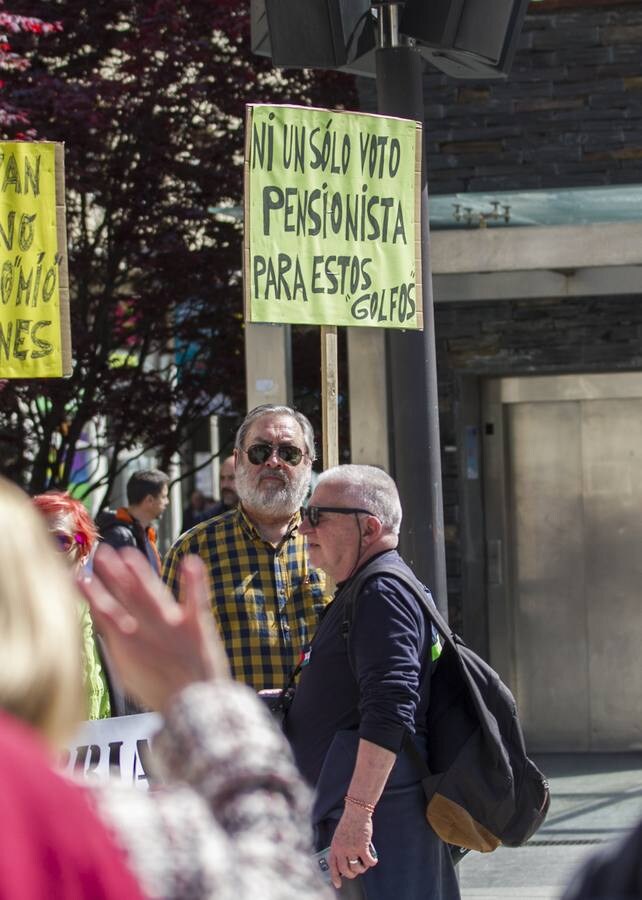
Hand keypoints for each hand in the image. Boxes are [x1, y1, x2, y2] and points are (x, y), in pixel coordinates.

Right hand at [79, 545, 228, 712]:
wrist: (195, 709)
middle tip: (101, 552)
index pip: (106, 613)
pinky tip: (191, 561)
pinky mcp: (198, 626)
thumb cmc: (162, 692)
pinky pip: (196, 599)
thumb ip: (119, 647)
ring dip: (140, 572)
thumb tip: (106, 624)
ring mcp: (173, 626)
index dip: (92, 594)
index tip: (78, 576)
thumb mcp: (130, 674)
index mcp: (129, 644)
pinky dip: (194, 581)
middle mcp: (147, 631)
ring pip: (152, 593)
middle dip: (113, 574)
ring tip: (128, 553)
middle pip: (127, 597)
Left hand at [328, 805, 377, 888]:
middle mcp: (341, 849)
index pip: (333, 866)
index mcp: (334, 846)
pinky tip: (373, 860)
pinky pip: (368, 862)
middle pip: (346, 871)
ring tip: (365, 862)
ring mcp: (352, 849)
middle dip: (352, 874)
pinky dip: (372, 862)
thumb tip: (348, 863)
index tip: (338, 885)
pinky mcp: (362, 847)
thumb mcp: (340, 835)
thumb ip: (341, 848)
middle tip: (357, 871)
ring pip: (358, 868)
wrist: (357, 810)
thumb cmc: (349, 822)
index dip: (335, 877)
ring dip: (363, 868)